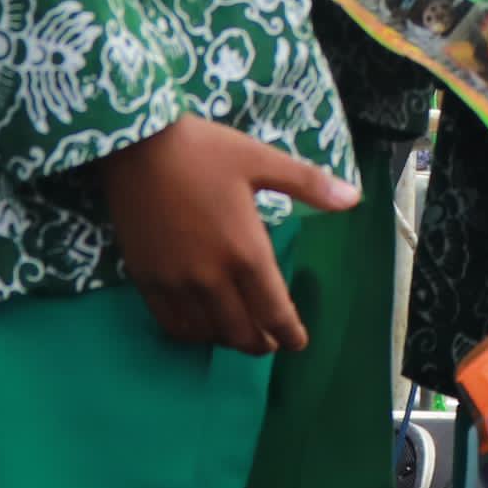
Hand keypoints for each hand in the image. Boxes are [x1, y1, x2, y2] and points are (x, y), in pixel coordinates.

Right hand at [99, 116, 359, 355]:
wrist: (134, 144)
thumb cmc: (203, 150)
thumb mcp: (261, 160)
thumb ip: (308, 185)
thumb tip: (353, 200)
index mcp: (246, 253)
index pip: (274, 314)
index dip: (289, 335)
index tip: (295, 341)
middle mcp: (211, 278)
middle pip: (241, 333)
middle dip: (260, 343)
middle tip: (269, 340)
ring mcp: (175, 282)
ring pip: (206, 333)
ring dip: (227, 339)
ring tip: (237, 332)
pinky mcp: (145, 279)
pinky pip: (170, 323)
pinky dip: (190, 332)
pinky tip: (199, 324)